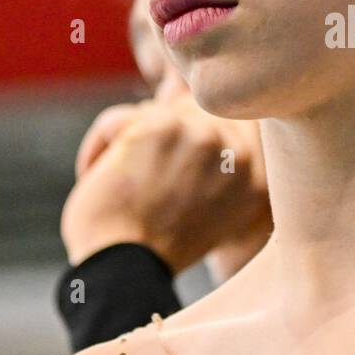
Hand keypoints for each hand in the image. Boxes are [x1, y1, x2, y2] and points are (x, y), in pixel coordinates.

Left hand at [60, 91, 270, 274]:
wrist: (124, 272)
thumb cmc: (157, 244)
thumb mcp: (204, 200)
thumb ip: (206, 148)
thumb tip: (177, 83)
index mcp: (258, 176)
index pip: (227, 120)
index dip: (189, 138)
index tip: (168, 169)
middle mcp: (239, 153)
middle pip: (190, 111)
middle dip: (158, 140)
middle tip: (141, 181)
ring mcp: (202, 137)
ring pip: (154, 112)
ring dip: (128, 145)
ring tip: (121, 183)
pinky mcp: (159, 129)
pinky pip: (118, 119)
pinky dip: (99, 148)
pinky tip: (96, 179)